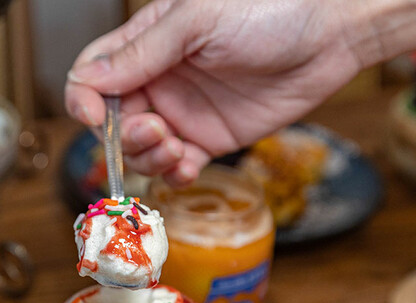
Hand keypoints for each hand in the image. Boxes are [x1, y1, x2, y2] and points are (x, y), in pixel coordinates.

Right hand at [65, 0, 362, 184]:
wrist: (331, 34)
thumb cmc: (269, 8)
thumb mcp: (196, 21)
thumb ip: (141, 53)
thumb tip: (88, 81)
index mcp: (146, 44)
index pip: (93, 76)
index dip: (84, 100)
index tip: (94, 117)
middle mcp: (159, 80)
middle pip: (112, 122)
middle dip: (123, 136)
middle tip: (155, 131)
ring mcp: (183, 112)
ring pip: (141, 150)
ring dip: (149, 158)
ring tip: (177, 147)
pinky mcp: (210, 139)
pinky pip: (177, 166)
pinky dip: (175, 173)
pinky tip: (188, 163)